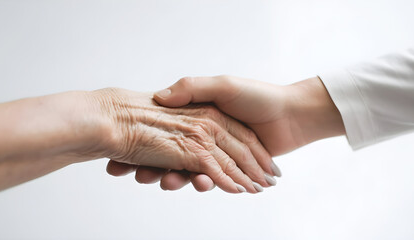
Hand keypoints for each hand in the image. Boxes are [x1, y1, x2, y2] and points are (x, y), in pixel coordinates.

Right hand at [91, 88, 276, 192]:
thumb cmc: (258, 96)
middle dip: (151, 167)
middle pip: (172, 155)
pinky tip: (197, 184)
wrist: (291, 114)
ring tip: (165, 182)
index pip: (164, 131)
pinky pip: (214, 179)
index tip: (122, 154)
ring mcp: (216, 155)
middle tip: (133, 173)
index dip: (142, 143)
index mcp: (198, 118)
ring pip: (189, 169)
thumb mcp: (221, 85)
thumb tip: (160, 95)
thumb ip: (191, 88)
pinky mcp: (230, 170)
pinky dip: (206, 183)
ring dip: (176, 178)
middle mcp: (203, 137)